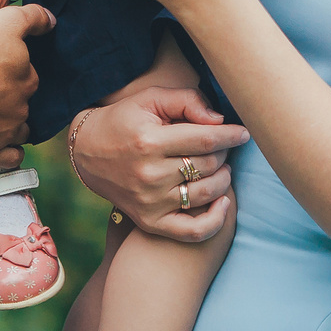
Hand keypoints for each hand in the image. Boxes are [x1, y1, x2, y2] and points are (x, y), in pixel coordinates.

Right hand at [0, 2, 52, 165]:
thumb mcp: (5, 20)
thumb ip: (32, 17)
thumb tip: (53, 21)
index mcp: (26, 78)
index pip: (27, 77)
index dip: (14, 73)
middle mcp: (20, 107)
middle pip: (21, 104)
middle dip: (10, 100)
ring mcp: (6, 132)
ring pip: (18, 131)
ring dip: (11, 127)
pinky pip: (9, 159)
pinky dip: (8, 154)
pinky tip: (2, 147)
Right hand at [71, 85, 249, 242]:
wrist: (87, 152)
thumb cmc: (124, 121)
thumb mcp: (150, 99)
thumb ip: (187, 101)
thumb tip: (220, 120)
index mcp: (150, 141)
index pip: (205, 140)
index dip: (231, 136)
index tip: (243, 133)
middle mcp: (150, 174)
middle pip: (208, 166)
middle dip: (224, 154)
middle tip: (222, 147)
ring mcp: (150, 201)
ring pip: (206, 193)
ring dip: (223, 180)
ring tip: (221, 168)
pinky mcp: (149, 221)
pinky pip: (191, 231)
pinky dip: (215, 221)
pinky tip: (223, 204)